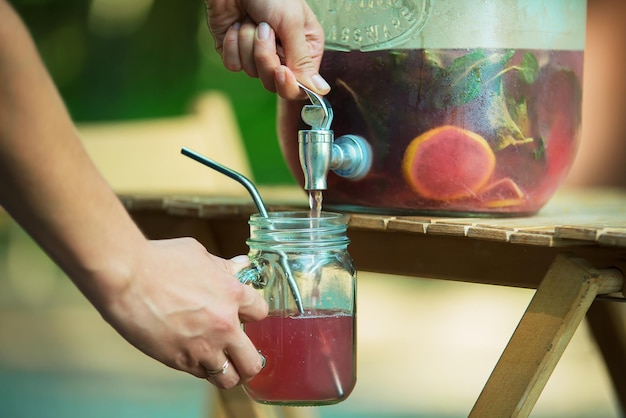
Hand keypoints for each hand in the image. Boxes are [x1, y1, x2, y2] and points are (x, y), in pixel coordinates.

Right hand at [100, 238, 267, 388]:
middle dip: (250, 359)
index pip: (262, 313)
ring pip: (229, 378)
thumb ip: (224, 267)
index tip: (245, 315)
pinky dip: (202, 369)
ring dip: (228, 371)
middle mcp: (224, 325)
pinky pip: (200, 374)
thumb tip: (240, 266)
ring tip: (222, 364)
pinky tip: (195, 356)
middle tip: (242, 355)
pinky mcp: (179, 360)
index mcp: (233, 294)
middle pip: (253, 361)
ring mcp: (202, 347)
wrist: (126, 278)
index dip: (253, 314)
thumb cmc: (160, 260)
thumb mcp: (200, 254)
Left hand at [204, 0, 328, 98]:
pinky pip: (233, 64)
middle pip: (274, 82)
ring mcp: (258, 57)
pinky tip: (236, 25)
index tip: (282, 71)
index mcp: (304, 49)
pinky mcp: (236, 54)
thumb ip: (303, 60)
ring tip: (252, 20)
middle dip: (265, 55)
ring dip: (248, 43)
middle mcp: (282, 56)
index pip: (300, 86)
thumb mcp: (291, 23)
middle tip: (265, 29)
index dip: (289, 84)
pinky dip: (232, 44)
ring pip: (251, 72)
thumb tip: (319, 90)